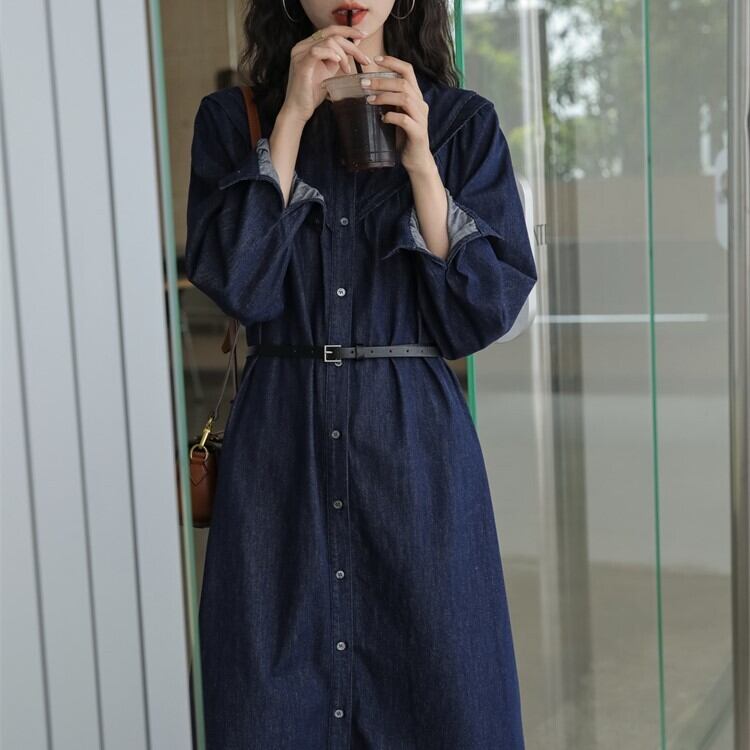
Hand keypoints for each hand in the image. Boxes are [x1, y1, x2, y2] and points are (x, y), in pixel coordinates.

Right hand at [280, 24, 370, 124]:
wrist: (298, 110)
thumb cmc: (312, 93)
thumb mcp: (328, 72)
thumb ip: (337, 59)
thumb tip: (353, 47)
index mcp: (308, 46)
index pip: (330, 30)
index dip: (348, 31)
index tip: (363, 36)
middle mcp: (302, 46)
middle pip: (332, 35)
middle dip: (352, 46)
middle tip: (364, 59)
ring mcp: (300, 54)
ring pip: (328, 41)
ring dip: (343, 54)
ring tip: (347, 70)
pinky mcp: (301, 65)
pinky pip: (317, 51)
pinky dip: (331, 54)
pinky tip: (338, 63)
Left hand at [360, 55, 431, 173]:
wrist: (416, 160)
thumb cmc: (403, 137)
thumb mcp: (396, 114)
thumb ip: (388, 102)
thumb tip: (366, 90)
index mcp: (415, 97)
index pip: (408, 71)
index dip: (393, 62)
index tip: (376, 59)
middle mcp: (420, 104)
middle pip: (404, 83)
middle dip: (382, 81)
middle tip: (364, 83)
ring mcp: (421, 118)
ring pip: (405, 99)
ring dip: (385, 96)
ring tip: (369, 99)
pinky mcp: (418, 133)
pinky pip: (405, 120)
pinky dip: (392, 117)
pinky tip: (382, 119)